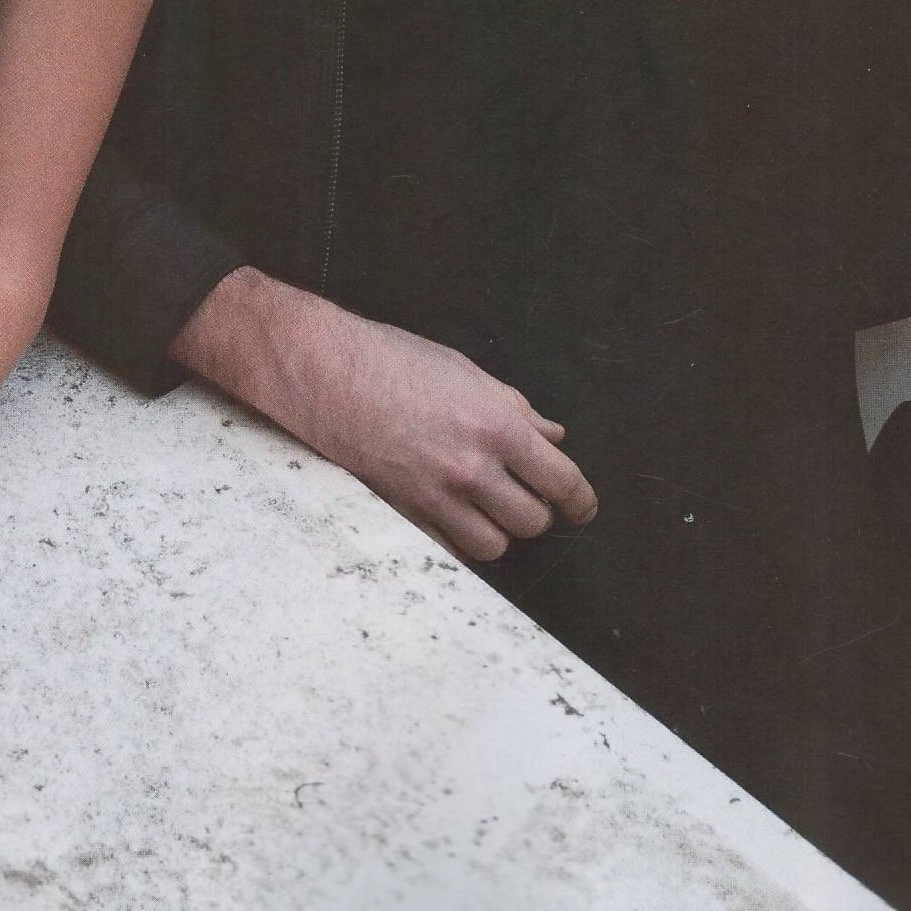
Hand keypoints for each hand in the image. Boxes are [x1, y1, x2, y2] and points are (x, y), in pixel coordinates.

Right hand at [169, 269, 597, 561]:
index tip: (583, 509)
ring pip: (495, 545)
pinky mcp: (405, 515)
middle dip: (536, 509)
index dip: (581, 501)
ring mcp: (437, 497)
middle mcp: (473, 469)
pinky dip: (462, 538)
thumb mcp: (468, 373)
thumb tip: (554, 436)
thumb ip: (517, 410)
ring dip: (499, 528)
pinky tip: (455, 514)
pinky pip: (451, 550)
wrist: (327, 374)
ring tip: (488, 504)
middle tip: (525, 491)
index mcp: (498, 426)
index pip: (561, 481)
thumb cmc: (396, 361)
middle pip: (532, 521)